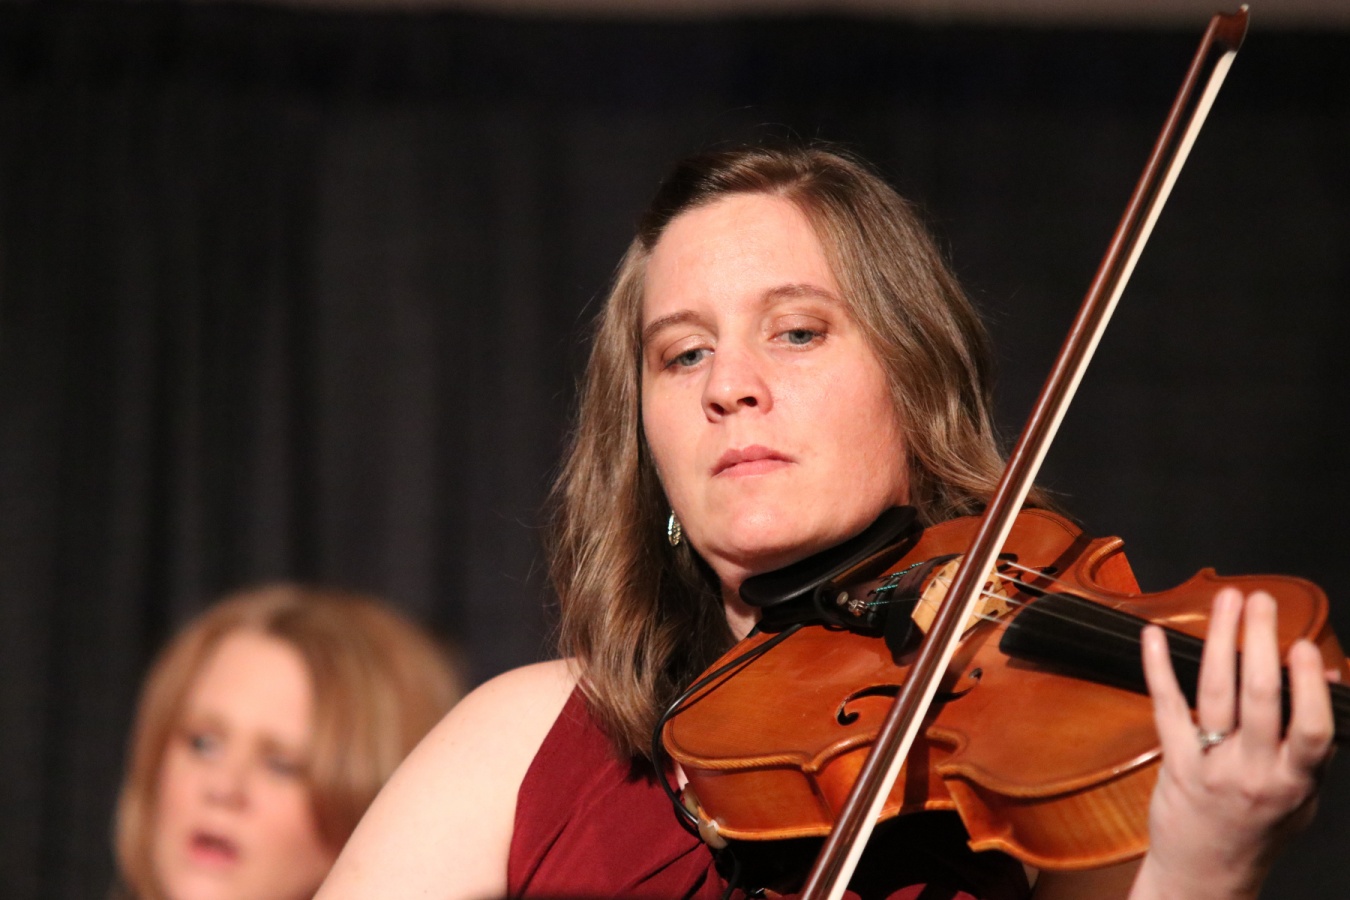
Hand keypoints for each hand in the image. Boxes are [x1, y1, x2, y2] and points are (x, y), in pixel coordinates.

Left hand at [1132, 588, 1334, 899]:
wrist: (1206, 873)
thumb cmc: (1260, 828)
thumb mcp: (1305, 795)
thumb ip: (1317, 743)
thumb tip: (1329, 676)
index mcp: (1294, 780)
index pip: (1310, 730)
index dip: (1307, 686)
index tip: (1304, 645)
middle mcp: (1254, 772)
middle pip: (1259, 698)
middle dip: (1260, 642)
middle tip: (1261, 601)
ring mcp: (1210, 766)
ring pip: (1215, 695)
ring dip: (1220, 641)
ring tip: (1226, 601)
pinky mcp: (1173, 762)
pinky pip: (1166, 708)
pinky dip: (1157, 667)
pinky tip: (1152, 635)